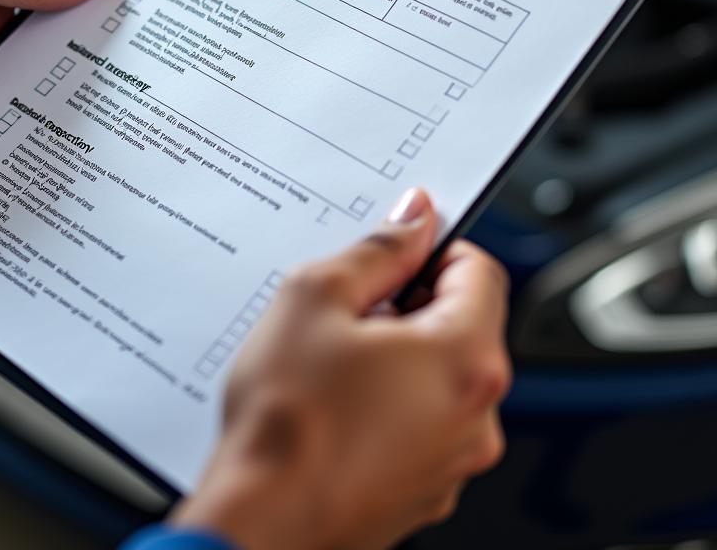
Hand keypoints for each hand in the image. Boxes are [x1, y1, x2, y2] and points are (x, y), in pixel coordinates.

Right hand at [173, 189, 510, 549]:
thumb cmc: (285, 419)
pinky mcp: (424, 491)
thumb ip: (376, 250)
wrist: (259, 521)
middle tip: (346, 309)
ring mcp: (453, 461)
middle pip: (461, 325)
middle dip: (408, 305)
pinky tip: (334, 404)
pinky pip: (420, 423)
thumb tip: (412, 219)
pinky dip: (388, 404)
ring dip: (396, 356)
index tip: (397, 249)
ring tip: (331, 362)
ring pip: (437, 377)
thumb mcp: (317, 296)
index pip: (480, 270)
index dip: (434, 248)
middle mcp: (477, 416)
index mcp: (464, 359)